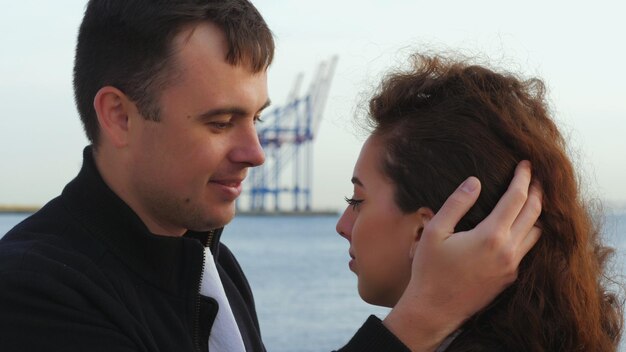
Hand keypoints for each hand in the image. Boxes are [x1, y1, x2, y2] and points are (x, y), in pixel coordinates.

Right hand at [383, 160, 541, 351]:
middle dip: (537, 191)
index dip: (523, 178)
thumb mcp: (435, 232)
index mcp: (490, 236)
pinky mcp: (509, 279)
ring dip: (536, 213)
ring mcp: (511, 267)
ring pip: (536, 233)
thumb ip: (456, 204)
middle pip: (533, 214)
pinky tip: (519, 226)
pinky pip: (527, 250)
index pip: (516, 199)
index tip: (525, 164)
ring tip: (530, 199)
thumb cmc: (429, 271)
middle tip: (535, 176)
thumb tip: (474, 182)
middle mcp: (508, 252)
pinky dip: (529, 232)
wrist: (434, 310)